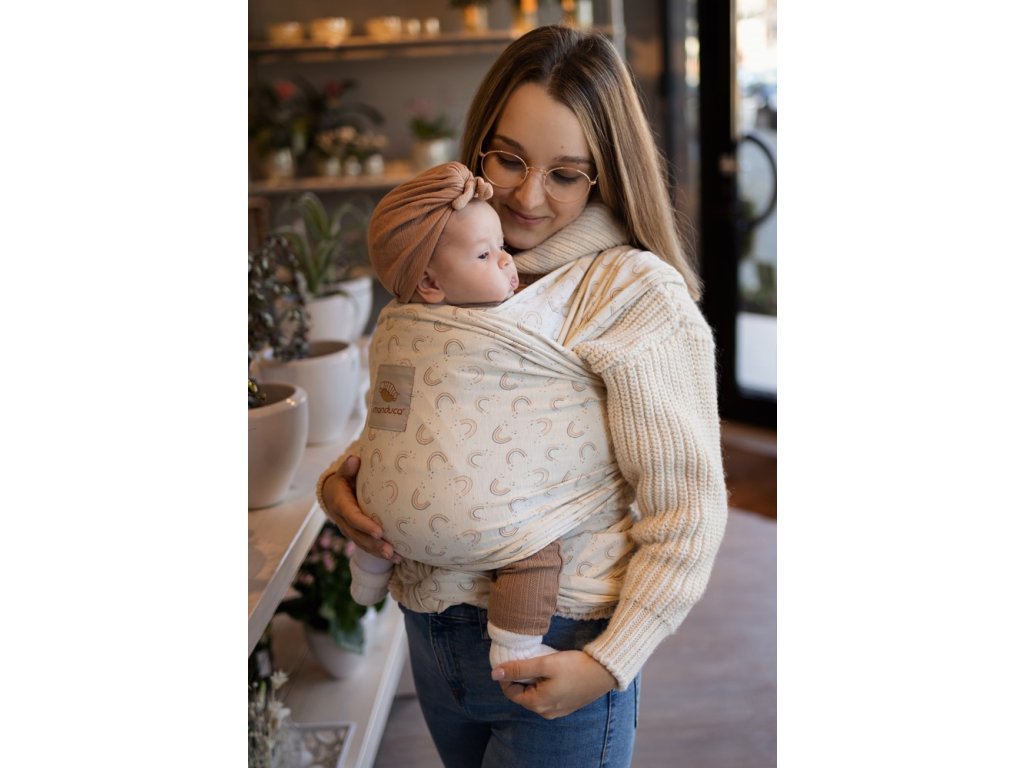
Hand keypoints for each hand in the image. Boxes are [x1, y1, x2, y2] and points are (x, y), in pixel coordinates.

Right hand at [322, 456, 400, 562]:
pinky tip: (396, 558)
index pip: (353, 517)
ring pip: (363, 544)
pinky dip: (380, 554)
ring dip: (379, 552)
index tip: (378, 531)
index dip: (364, 525)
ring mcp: (350, 530)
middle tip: (390, 550)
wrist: (332, 494)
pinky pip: (367, 546)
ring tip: (395, 557)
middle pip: (358, 536)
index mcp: (341, 505)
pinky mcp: (357, 535)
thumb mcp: (344, 473)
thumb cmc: (344, 480)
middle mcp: (344, 521)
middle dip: (374, 544)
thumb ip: (348, 468)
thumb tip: (354, 460)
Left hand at [491, 650, 616, 718]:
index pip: (510, 692)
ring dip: (533, 680)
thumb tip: (495, 674)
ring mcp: (557, 711)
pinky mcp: (566, 706)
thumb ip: (519, 669)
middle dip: (521, 677)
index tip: (512, 659)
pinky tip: (552, 671)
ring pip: (535, 695)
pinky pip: (548, 696)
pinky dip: (544, 684)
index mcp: (538, 704)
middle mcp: (546, 712)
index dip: (507, 675)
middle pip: (523, 694)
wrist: (605, 672)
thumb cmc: (575, 666)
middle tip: (527, 658)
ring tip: (540, 662)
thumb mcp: (545, 664)